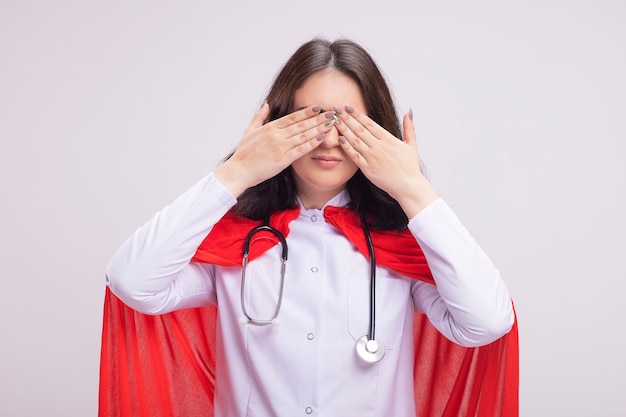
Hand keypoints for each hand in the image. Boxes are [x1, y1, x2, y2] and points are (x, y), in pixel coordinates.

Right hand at [214, 103, 335, 195]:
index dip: (307, 112)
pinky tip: (322, 138)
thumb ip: (259, 117)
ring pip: (304, 135)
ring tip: (331, 123)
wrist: (239, 171)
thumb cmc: (243, 153)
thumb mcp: (249, 131)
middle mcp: (277, 135)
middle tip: (331, 112)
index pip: (292, 117)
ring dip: (319, 128)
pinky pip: (301, 149)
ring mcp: (281, 146)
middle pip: (302, 124)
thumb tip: (267, 104)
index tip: (318, 107)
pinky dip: (312, 143)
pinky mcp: (283, 159)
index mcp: (270, 127)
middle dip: (318, 118)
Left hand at [334, 105, 438, 217]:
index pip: (369, 123)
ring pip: (355, 140)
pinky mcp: (368, 169)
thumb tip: (409, 111)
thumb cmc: (410, 167)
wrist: (408, 186)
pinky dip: (347, 147)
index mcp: (389, 139)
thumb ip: (409, 127)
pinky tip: (339, 139)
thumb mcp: (411, 145)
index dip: (357, 114)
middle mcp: (379, 147)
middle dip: (347, 118)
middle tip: (336, 108)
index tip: (348, 106)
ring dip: (344, 130)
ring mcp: (373, 158)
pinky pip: (355, 156)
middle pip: (359, 129)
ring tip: (334, 121)